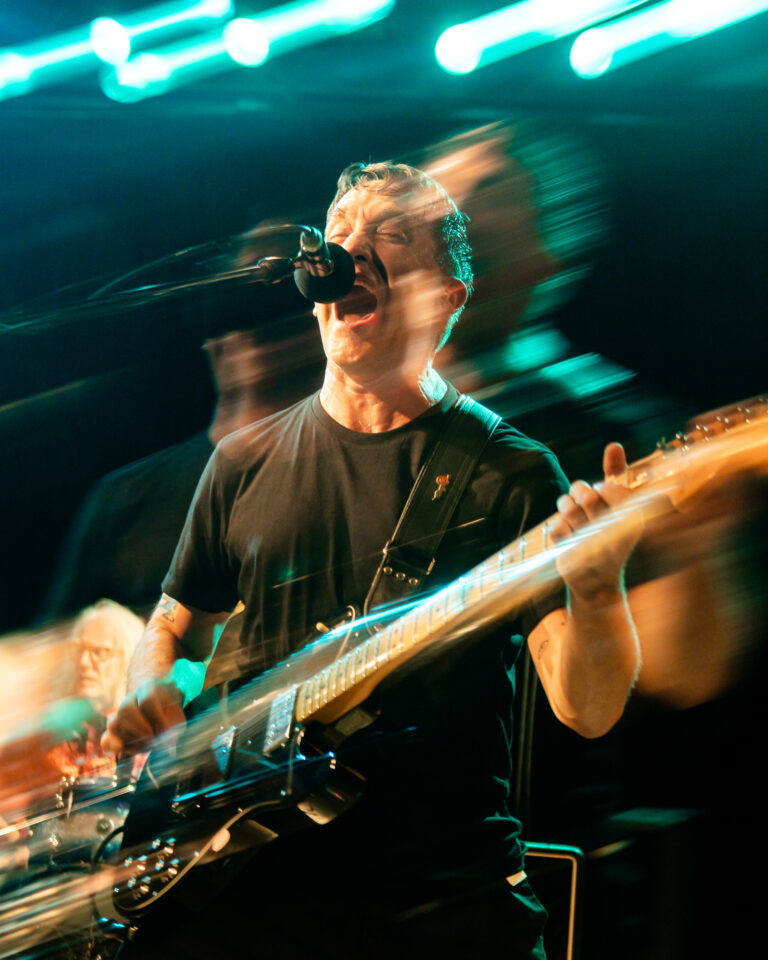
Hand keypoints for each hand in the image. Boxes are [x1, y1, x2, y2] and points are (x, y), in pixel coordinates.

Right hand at [102, 680, 185, 756]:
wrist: (161, 710)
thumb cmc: (170, 713)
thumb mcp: (177, 716)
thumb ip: (173, 728)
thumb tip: (169, 747)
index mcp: (150, 690)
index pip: (148, 700)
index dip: (156, 717)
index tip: (166, 730)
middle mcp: (131, 699)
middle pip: (126, 709)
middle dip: (140, 727)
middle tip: (152, 737)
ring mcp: (120, 713)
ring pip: (113, 723)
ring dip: (128, 737)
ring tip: (143, 744)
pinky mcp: (115, 731)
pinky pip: (106, 738)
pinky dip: (112, 746)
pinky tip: (123, 749)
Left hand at [550, 443, 639, 604]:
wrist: (599, 583)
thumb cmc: (610, 535)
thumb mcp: (618, 505)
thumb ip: (617, 474)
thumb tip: (613, 444)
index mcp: (635, 520)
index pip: (609, 487)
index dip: (602, 488)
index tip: (603, 496)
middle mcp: (618, 534)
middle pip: (586, 494)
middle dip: (580, 493)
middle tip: (584, 503)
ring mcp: (594, 548)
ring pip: (568, 507)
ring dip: (566, 507)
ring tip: (573, 515)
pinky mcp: (573, 557)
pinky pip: (556, 526)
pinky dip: (558, 528)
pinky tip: (569, 536)